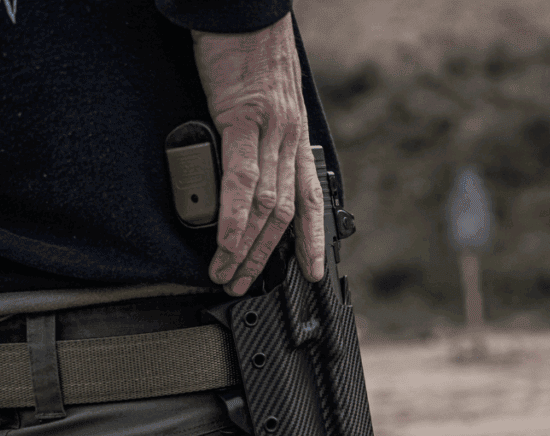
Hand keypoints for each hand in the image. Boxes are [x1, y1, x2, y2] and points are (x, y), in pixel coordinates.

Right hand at [192, 12, 324, 295]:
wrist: (245, 15)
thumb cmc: (253, 57)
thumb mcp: (267, 106)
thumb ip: (263, 142)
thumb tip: (245, 173)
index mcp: (296, 140)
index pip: (311, 200)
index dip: (314, 241)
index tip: (313, 272)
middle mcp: (290, 142)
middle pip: (285, 215)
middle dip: (266, 257)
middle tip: (245, 284)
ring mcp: (271, 134)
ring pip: (266, 206)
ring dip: (246, 246)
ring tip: (226, 273)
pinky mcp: (243, 121)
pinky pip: (243, 179)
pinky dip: (236, 216)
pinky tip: (227, 241)